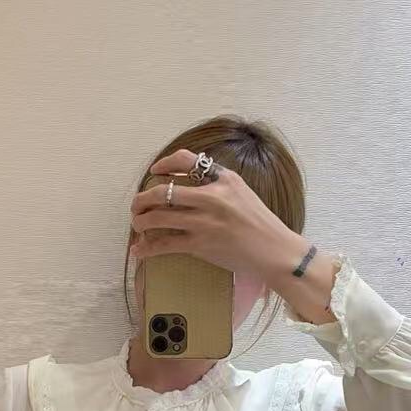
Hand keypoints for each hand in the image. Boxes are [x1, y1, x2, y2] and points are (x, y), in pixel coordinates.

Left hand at [128, 148, 338, 321]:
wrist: (275, 250)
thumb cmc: (259, 223)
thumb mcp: (241, 192)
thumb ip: (217, 184)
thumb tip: (186, 184)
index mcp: (223, 179)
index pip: (187, 160)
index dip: (164, 164)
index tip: (154, 171)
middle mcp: (212, 196)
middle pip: (163, 190)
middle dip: (142, 199)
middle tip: (136, 206)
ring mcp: (205, 221)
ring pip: (159, 217)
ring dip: (141, 222)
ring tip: (137, 225)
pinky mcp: (201, 245)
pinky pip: (165, 244)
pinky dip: (147, 248)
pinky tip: (139, 251)